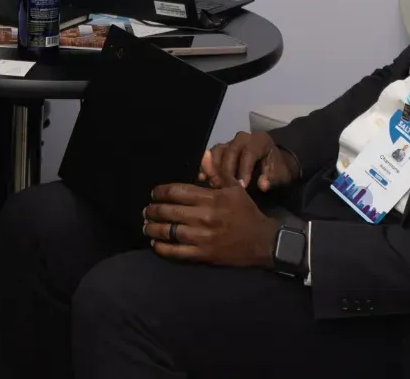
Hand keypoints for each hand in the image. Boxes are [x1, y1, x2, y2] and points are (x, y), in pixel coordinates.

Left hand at [142, 182, 280, 268]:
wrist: (263, 241)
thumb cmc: (246, 212)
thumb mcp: (235, 188)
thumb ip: (216, 173)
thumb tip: (203, 156)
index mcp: (210, 198)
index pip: (177, 192)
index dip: (161, 192)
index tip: (154, 193)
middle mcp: (204, 216)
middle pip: (170, 211)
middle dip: (153, 210)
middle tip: (146, 210)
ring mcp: (203, 237)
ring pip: (170, 231)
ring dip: (154, 228)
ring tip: (146, 225)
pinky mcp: (203, 254)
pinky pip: (177, 252)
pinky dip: (163, 248)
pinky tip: (155, 243)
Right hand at [199, 131, 298, 192]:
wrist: (274, 162)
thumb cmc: (277, 168)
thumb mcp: (280, 175)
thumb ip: (272, 179)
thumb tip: (262, 185)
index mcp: (259, 141)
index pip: (249, 153)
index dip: (244, 169)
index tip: (242, 186)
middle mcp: (242, 138)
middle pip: (230, 151)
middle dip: (226, 170)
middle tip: (225, 187)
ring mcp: (230, 142)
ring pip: (218, 151)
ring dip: (213, 168)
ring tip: (213, 184)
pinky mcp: (221, 149)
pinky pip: (211, 155)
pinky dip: (206, 166)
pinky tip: (201, 178)